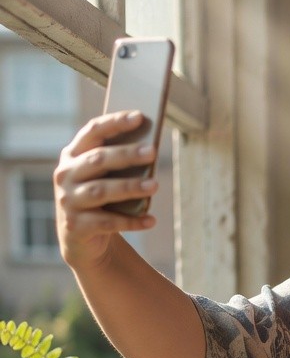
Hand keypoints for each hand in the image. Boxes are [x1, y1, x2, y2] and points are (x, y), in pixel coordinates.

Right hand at [54, 110, 157, 271]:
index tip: (139, 117)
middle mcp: (65, 175)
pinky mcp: (76, 226)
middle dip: (127, 154)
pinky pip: (108, 222)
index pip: (92, 132)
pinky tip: (151, 220)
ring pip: (102, 190)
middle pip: (98, 160)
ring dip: (130, 186)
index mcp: (72, 156)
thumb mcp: (102, 179)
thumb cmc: (98, 202)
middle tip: (153, 152)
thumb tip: (150, 151)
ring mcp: (68, 201)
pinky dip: (132, 221)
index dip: (115, 123)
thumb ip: (117, 165)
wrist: (80, 241)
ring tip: (155, 185)